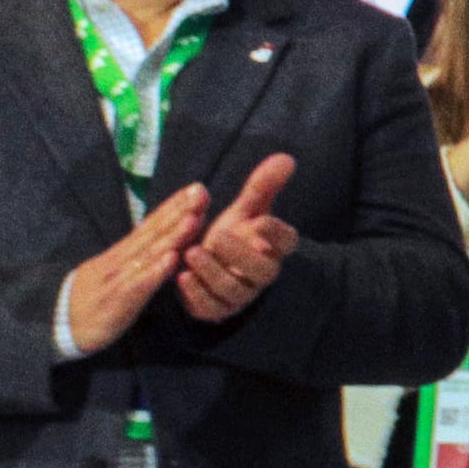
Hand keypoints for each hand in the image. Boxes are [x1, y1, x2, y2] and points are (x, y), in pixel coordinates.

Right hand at [58, 196, 203, 351]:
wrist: (59, 326)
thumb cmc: (97, 296)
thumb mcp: (116, 270)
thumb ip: (141, 253)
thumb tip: (168, 235)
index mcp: (122, 252)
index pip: (151, 224)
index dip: (173, 206)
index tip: (196, 188)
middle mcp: (121, 260)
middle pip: (153, 232)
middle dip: (178, 211)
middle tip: (201, 191)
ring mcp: (118, 278)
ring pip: (149, 254)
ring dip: (171, 236)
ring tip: (192, 218)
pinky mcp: (117, 300)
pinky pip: (138, 284)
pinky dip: (155, 271)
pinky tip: (172, 259)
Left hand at [167, 158, 298, 323]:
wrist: (205, 267)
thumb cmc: (230, 235)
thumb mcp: (244, 210)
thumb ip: (262, 186)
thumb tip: (286, 157)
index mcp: (274, 249)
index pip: (287, 242)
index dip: (276, 233)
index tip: (260, 221)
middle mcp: (263, 275)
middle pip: (261, 270)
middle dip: (238, 254)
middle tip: (217, 236)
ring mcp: (241, 295)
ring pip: (232, 289)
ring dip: (211, 271)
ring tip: (191, 253)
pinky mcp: (218, 310)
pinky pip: (211, 307)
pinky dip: (196, 293)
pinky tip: (181, 277)